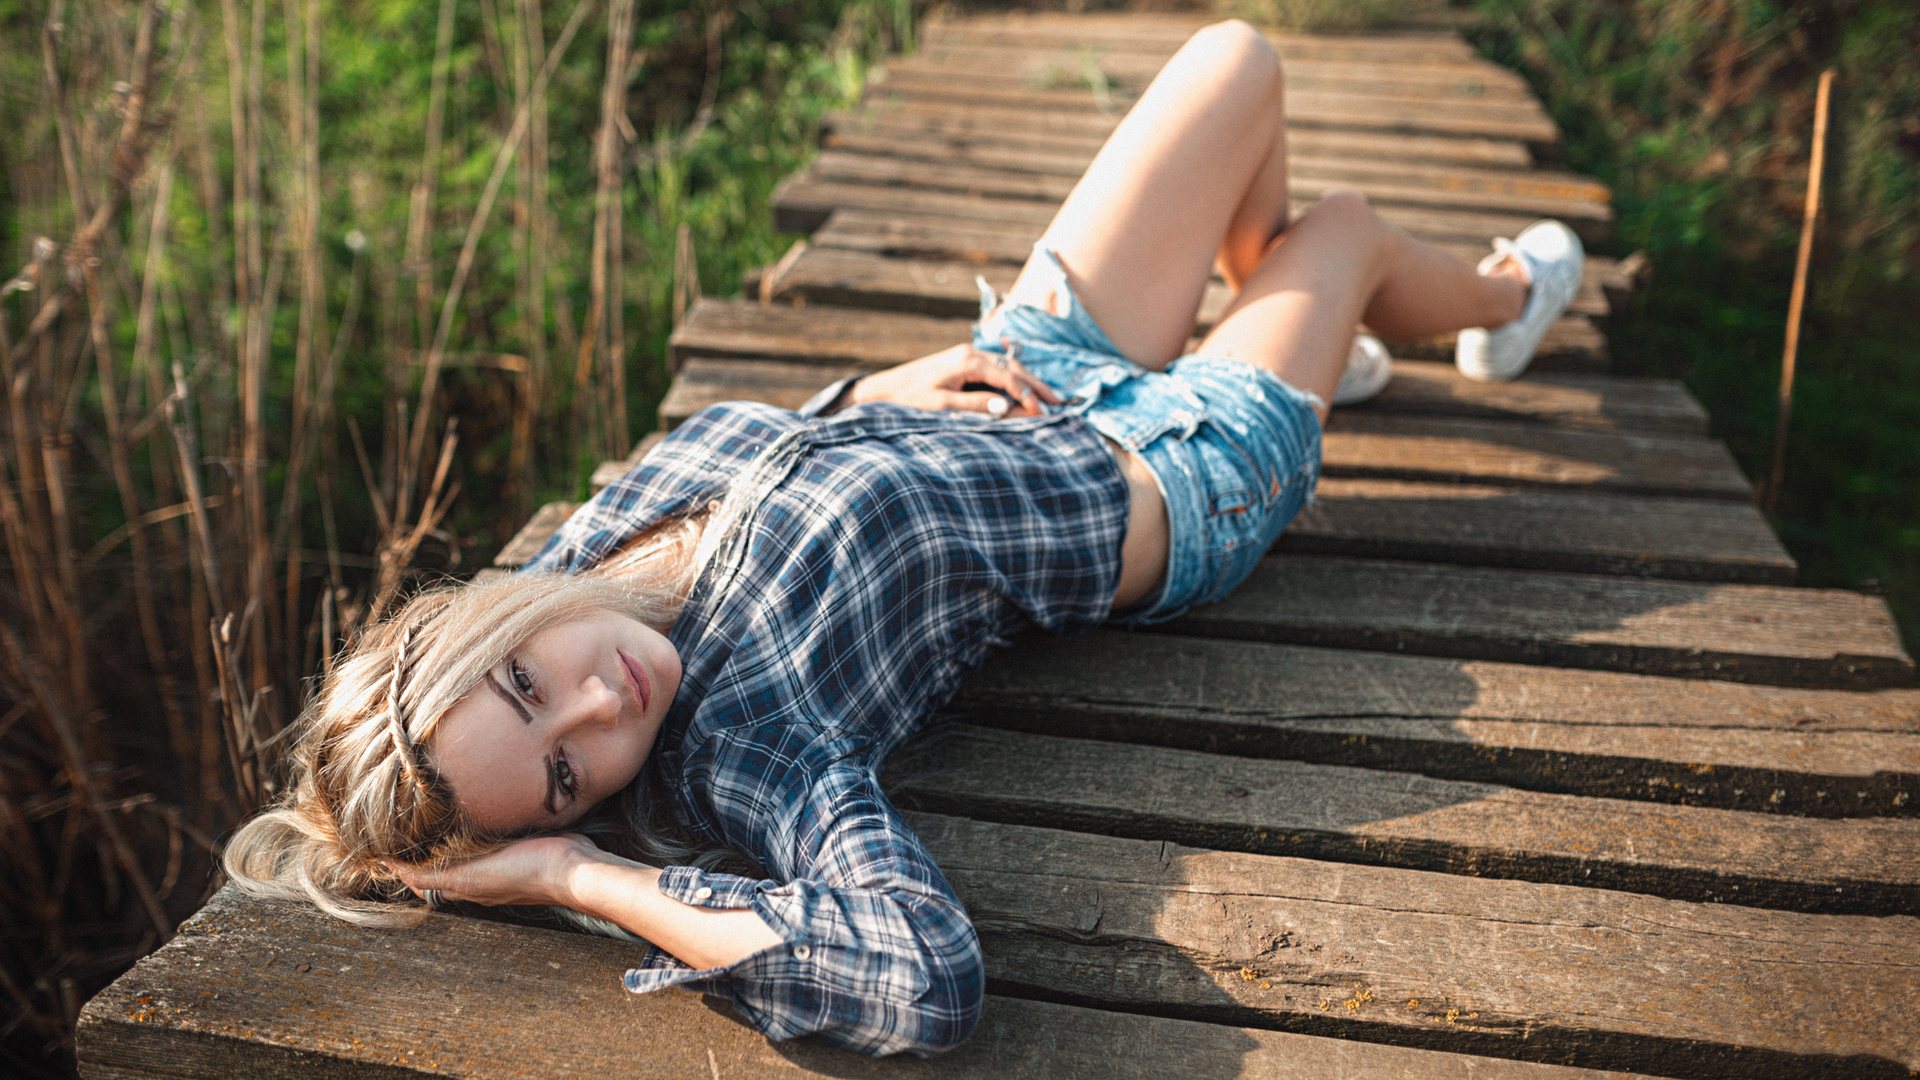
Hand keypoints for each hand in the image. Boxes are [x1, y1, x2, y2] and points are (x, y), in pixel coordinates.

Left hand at [392, 833, 624, 909]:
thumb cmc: (529, 871)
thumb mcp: (476, 875)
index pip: (422, 882)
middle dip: (417, 862)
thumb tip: (403, 874)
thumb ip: (442, 876)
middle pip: (438, 876)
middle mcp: (479, 882)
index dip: (402, 869)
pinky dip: (467, 844)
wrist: (574, 869)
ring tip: (427, 830)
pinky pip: (483, 852)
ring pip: (460, 865)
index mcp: (466, 887)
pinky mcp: (517, 856)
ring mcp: (499, 871)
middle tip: (399, 838)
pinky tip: (472, 825)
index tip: (382, 851)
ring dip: (442, 854)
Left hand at [848, 344, 1061, 417]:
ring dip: (1027, 381)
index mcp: (966, 360)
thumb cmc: (908, 399)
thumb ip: (974, 405)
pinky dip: (1013, 380)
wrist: (883, 390)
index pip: (1007, 377)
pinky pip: (996, 369)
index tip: (1044, 413)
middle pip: (1012, 367)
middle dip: (1036, 385)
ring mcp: (967, 355)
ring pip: (1006, 366)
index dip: (1028, 395)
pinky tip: (1023, 391)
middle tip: (1059, 402)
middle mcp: (970, 353)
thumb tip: (1006, 407)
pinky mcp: (963, 362)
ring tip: (1047, 398)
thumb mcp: (940, 406)